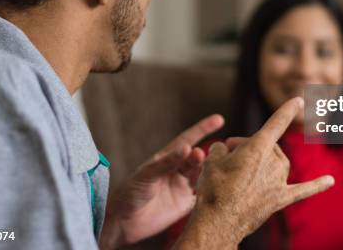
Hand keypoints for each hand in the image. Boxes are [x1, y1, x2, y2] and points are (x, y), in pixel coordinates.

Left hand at [99, 114, 223, 248]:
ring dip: (209, 172)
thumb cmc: (129, 193)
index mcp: (167, 158)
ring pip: (203, 175)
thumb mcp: (146, 174)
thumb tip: (187, 148)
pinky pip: (203, 195)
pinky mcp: (186, 204)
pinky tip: (220, 187)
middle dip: (202, 156)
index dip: (203, 128)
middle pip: (197, 158)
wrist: (122, 222)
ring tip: (212, 171)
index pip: (188, 139)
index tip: (219, 119)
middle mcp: (177, 170)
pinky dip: (212, 190)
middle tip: (200, 156)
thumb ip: (166, 162)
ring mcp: (183, 187)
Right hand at [175, 97, 334, 248]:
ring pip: (276, 163)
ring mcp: (279, 181)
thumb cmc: (213, 188)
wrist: (217, 222)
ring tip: (238, 173)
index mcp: (258, 147)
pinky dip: (317, 184)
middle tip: (227, 156)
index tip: (299, 99)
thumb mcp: (212, 159)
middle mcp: (274, 162)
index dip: (287, 110)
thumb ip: (223, 149)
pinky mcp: (280, 199)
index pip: (277, 123)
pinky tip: (330, 180)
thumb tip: (228, 151)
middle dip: (249, 147)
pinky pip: (303, 190)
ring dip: (262, 163)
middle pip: (267, 145)